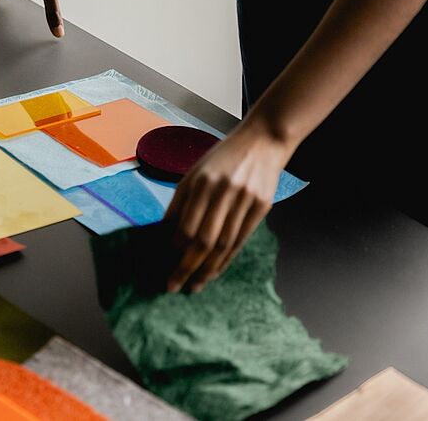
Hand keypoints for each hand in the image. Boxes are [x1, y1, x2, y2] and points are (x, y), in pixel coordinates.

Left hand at [163, 123, 293, 292]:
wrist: (263, 141)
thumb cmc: (223, 158)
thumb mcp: (195, 172)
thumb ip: (180, 202)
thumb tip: (166, 233)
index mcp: (203, 182)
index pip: (186, 225)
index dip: (175, 247)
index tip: (164, 262)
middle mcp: (224, 192)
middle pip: (204, 240)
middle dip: (186, 267)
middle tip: (173, 286)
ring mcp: (246, 200)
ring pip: (224, 245)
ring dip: (207, 269)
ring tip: (194, 285)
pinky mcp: (262, 207)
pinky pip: (241, 240)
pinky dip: (226, 259)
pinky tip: (215, 271)